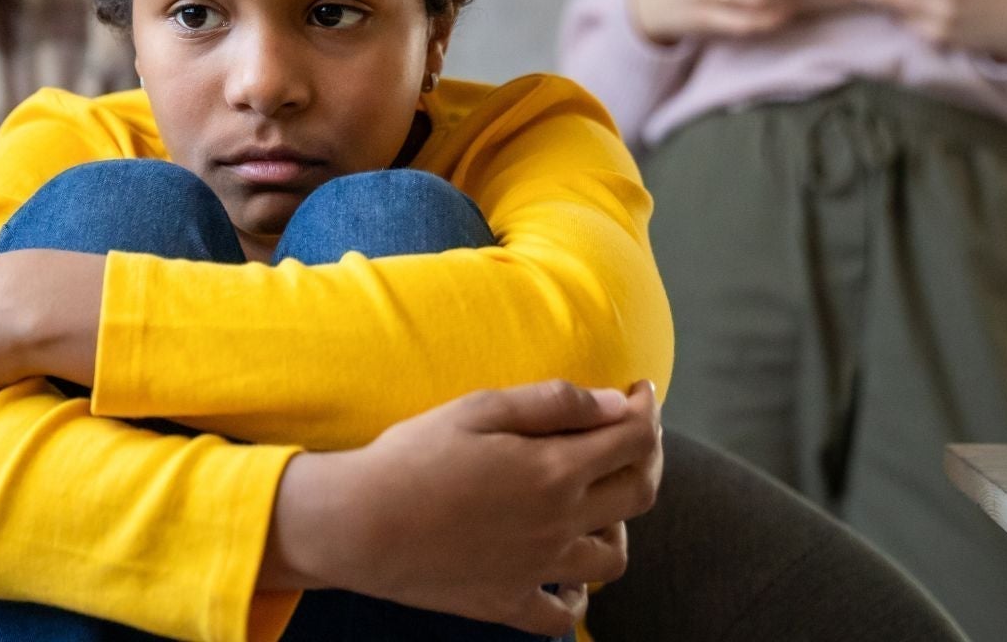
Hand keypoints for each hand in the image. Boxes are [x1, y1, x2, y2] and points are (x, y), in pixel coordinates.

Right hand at [271, 379, 662, 635]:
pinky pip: (563, 614)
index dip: (647, 409)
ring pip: (614, 558)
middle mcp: (560, 523)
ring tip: (597, 506)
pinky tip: (565, 576)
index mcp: (555, 470)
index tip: (640, 391)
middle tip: (629, 436)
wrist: (359, 526)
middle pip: (639, 494)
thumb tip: (616, 404)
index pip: (634, 440)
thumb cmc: (412, 457)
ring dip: (619, 526)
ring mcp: (538, 569)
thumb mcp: (478, 408)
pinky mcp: (508, 603)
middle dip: (646, 457)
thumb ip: (553, 403)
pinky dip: (575, 596)